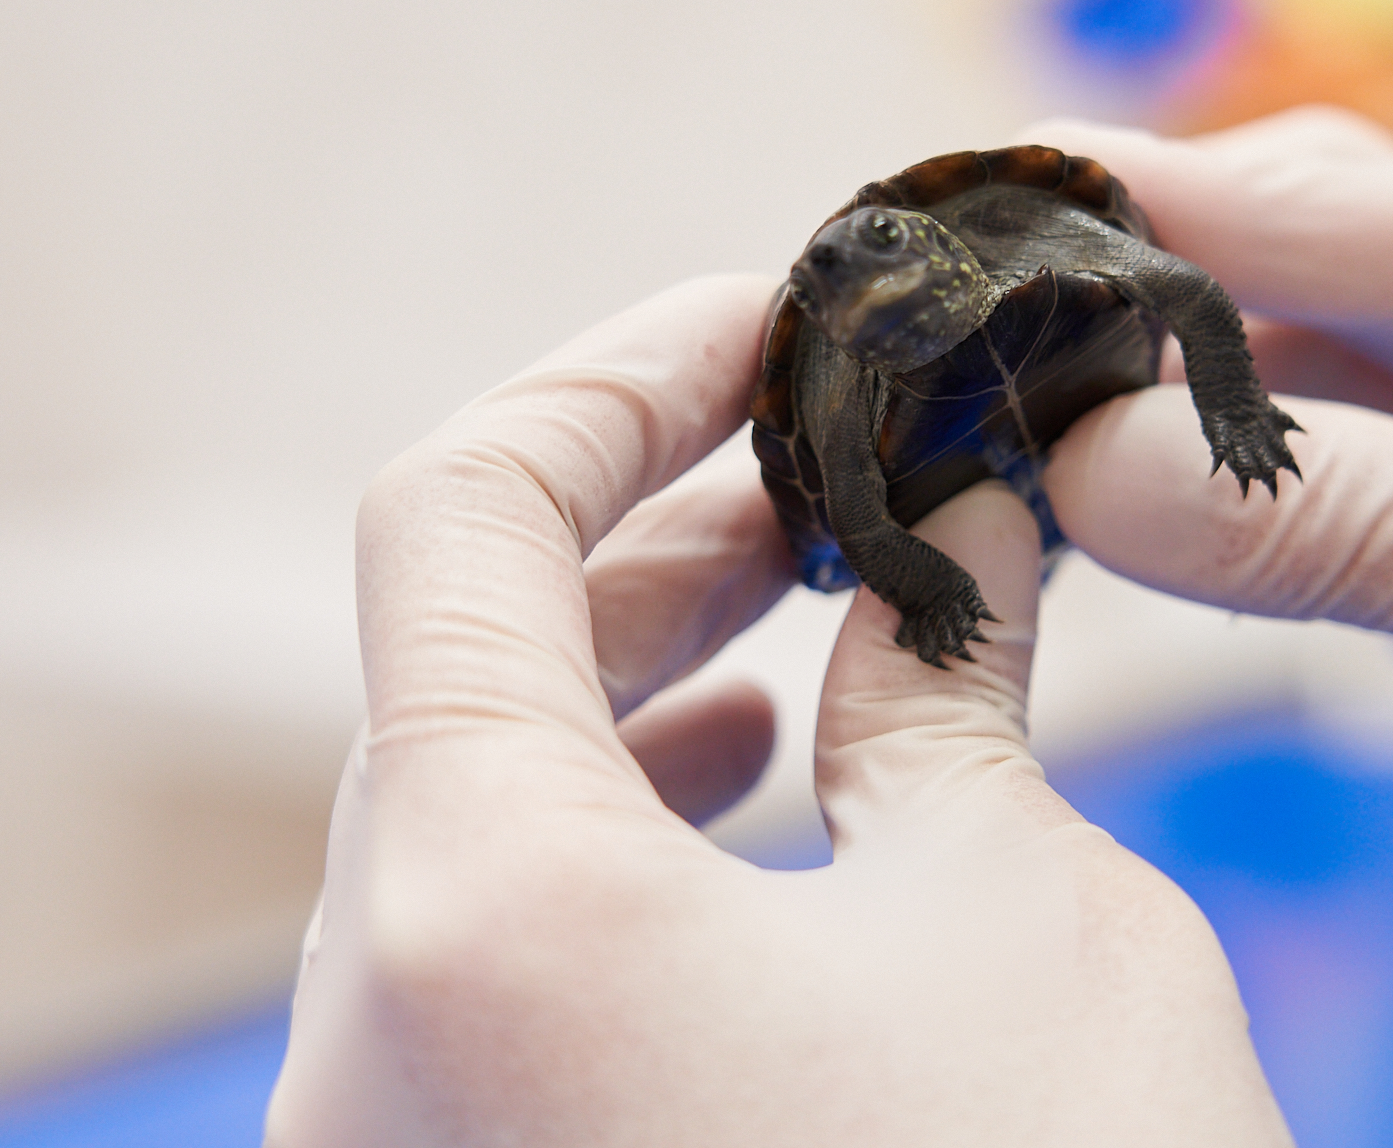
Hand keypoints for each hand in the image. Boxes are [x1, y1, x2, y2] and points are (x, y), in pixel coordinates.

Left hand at [263, 275, 1290, 1145]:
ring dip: (630, 659)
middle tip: (819, 441)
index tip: (775, 324)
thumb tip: (974, 506)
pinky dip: (609, 810)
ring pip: (469, 794)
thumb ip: (953, 674)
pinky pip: (487, 932)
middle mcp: (369, 1032)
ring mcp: (396, 1129)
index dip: (625, 374)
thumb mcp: (1023, 911)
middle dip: (650, 515)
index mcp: (478, 913)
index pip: (460, 510)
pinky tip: (745, 770)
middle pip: (458, 652)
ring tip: (802, 577)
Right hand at [1031, 109, 1392, 1147]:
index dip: (1221, 202)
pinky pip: (1299, 527)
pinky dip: (1189, 519)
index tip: (1042, 191)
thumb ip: (1385, 525)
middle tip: (994, 297)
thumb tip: (1094, 464)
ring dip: (1156, 403)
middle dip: (1169, 285)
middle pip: (1343, 284)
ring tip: (1009, 400)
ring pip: (1302, 404)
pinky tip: (1092, 509)